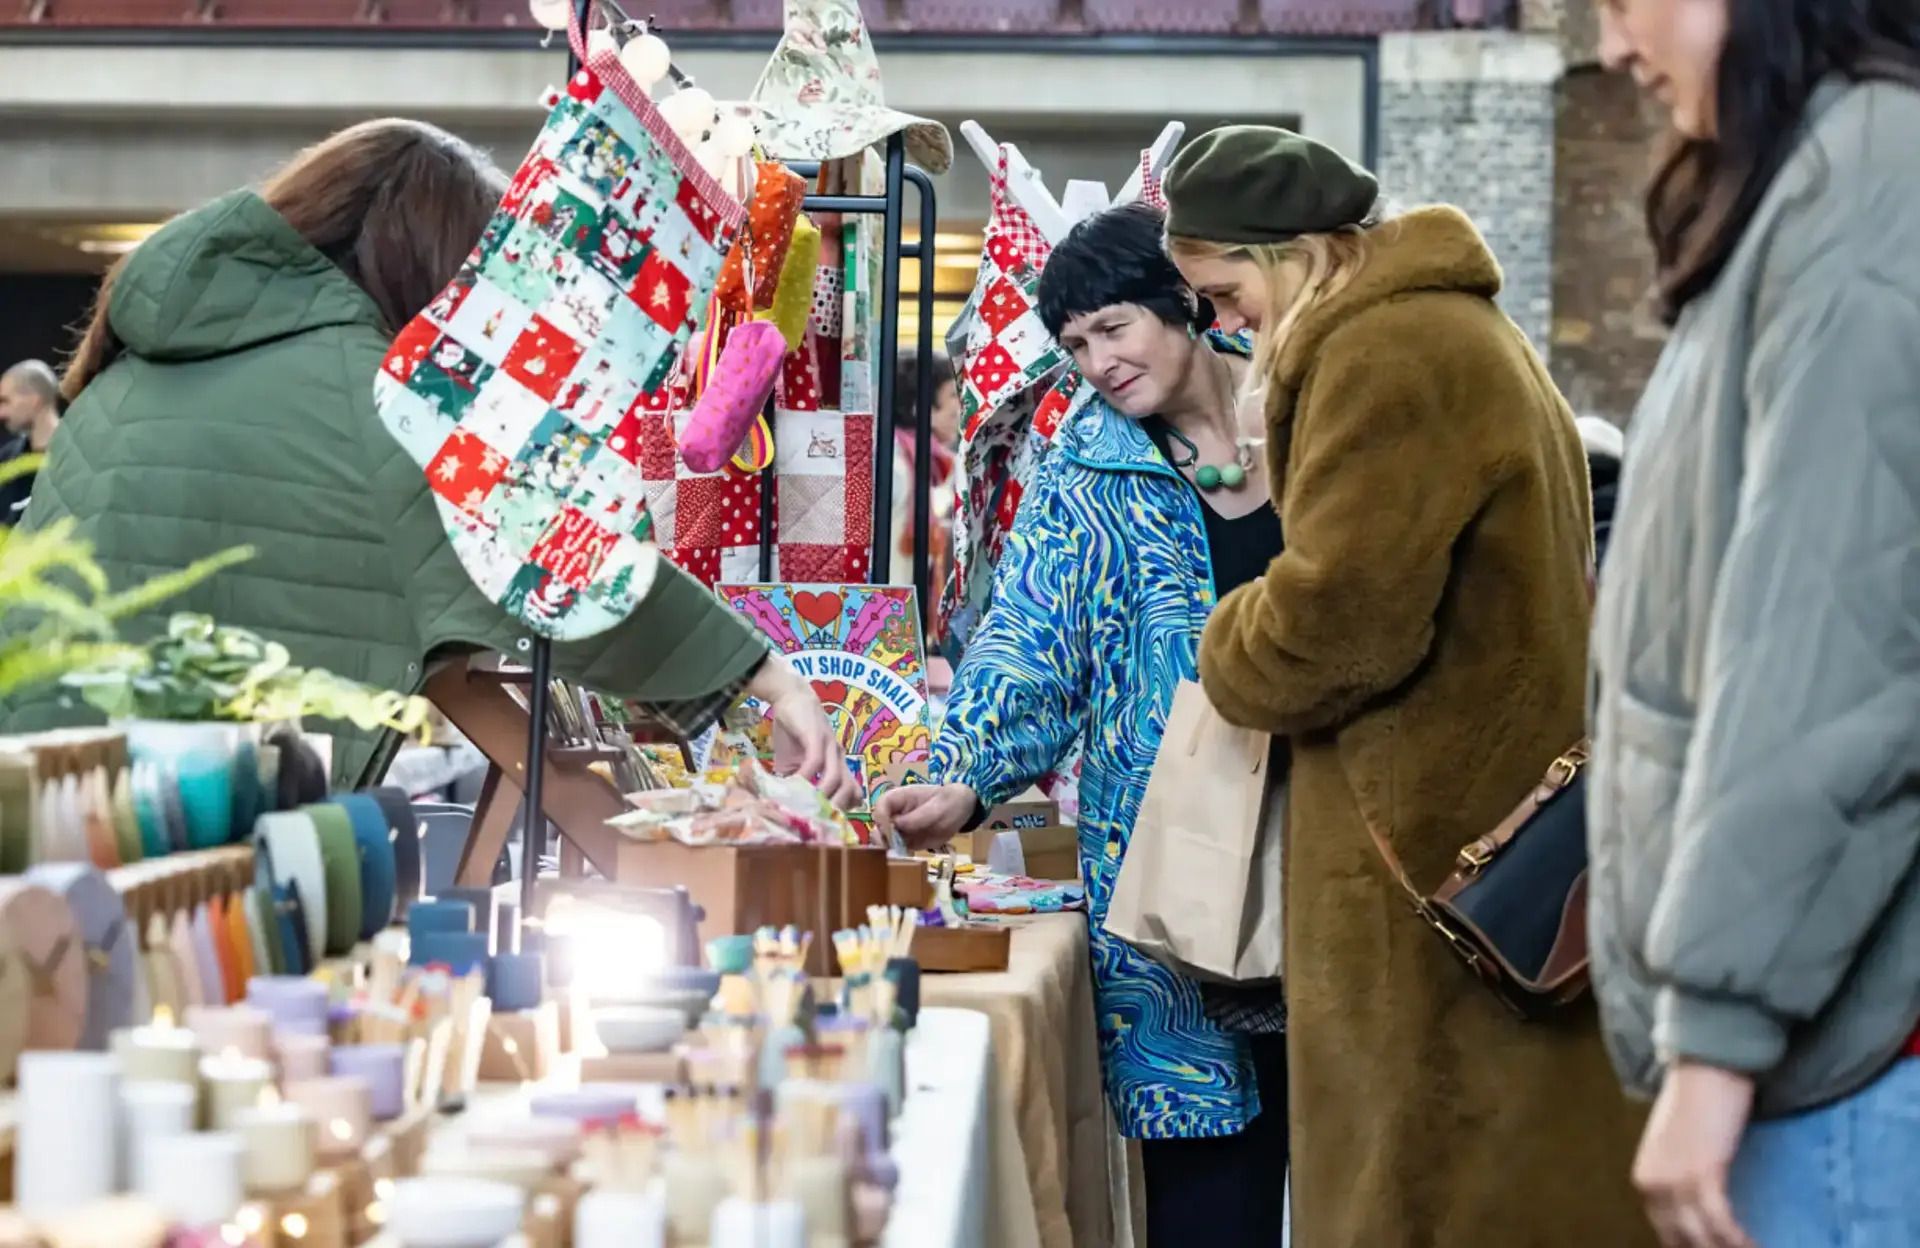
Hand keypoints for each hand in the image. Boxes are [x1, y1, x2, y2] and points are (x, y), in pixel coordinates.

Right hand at [746, 658, 860, 810]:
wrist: (790, 696)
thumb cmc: (793, 730)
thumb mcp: (793, 762)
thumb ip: (793, 781)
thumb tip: (781, 806)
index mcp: (836, 764)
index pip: (852, 791)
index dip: (845, 809)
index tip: (830, 824)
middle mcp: (838, 757)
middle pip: (850, 789)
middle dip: (837, 809)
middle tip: (819, 824)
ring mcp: (829, 747)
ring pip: (836, 778)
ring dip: (823, 796)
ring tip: (808, 809)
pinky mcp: (816, 737)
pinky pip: (816, 761)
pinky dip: (807, 776)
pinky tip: (796, 785)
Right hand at [875, 782, 977, 850]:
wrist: (962, 810)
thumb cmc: (949, 801)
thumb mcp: (938, 806)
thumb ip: (918, 816)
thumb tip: (897, 825)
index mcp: (900, 798)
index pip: (881, 806)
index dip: (881, 819)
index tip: (889, 830)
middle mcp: (895, 814)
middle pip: (878, 826)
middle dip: (880, 838)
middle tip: (889, 849)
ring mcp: (900, 829)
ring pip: (885, 840)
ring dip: (887, 850)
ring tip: (895, 858)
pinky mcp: (907, 842)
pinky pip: (897, 850)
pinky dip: (898, 857)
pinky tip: (902, 863)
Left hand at [1633, 1061, 1757, 1247]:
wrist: (1706, 1068)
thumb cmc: (1697, 1104)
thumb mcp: (1677, 1151)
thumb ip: (1679, 1180)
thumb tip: (1698, 1210)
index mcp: (1645, 1181)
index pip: (1666, 1233)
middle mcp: (1652, 1186)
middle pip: (1682, 1240)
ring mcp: (1674, 1181)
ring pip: (1703, 1237)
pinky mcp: (1701, 1174)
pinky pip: (1721, 1222)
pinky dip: (1739, 1240)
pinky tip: (1755, 1246)